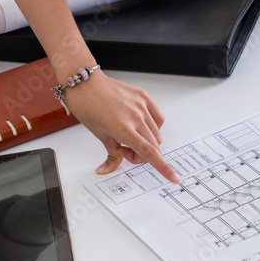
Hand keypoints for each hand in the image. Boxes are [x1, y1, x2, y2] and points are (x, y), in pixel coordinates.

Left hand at [61, 70, 178, 182]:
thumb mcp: (99, 134)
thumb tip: (108, 169)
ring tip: (129, 134)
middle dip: (141, 155)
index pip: (149, 152)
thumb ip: (111, 154)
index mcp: (122, 128)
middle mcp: (135, 116)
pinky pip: (157, 118)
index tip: (173, 177)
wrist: (85, 83)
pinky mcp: (144, 96)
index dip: (163, 167)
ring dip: (147, 141)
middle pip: (153, 146)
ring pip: (156, 134)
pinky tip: (139, 125)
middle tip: (124, 149)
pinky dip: (152, 126)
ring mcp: (141, 105)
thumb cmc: (87, 106)